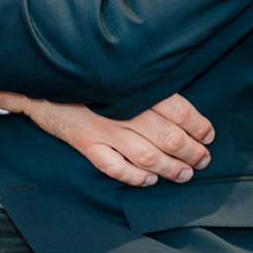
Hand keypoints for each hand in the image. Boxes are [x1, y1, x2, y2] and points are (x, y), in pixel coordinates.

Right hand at [0, 90, 213, 186]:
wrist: (42, 78)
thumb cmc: (92, 74)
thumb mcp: (125, 71)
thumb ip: (150, 85)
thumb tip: (184, 103)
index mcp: (139, 89)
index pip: (181, 112)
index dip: (200, 127)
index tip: (209, 135)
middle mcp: (125, 111)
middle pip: (169, 137)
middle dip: (192, 152)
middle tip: (204, 160)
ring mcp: (104, 130)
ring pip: (147, 155)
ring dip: (170, 168)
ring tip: (185, 174)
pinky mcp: (86, 143)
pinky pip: (113, 167)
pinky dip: (133, 176)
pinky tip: (148, 180)